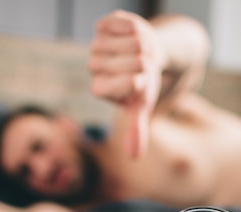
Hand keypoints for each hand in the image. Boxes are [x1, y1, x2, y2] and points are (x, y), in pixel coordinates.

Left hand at [89, 10, 164, 158]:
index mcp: (100, 89)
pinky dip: (137, 29)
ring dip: (144, 45)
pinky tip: (134, 36)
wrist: (146, 54)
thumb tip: (134, 158)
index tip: (142, 81)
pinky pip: (124, 24)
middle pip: (132, 61)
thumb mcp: (141, 107)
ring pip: (130, 42)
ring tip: (142, 51)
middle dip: (146, 62)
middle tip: (145, 65)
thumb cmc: (143, 84)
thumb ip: (136, 130)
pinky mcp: (103, 25)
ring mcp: (97, 45)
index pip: (124, 83)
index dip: (140, 80)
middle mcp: (94, 67)